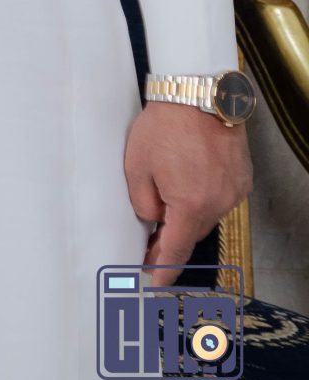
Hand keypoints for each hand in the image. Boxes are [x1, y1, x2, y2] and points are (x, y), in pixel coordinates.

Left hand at [125, 99, 252, 285]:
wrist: (199, 96)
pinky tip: (188, 184)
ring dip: (188, 215)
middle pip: (192, 233)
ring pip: (206, 216)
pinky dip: (203, 198)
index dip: (164, 269)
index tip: (155, 283)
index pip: (176, 249)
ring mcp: (234, 191)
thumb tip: (153, 220)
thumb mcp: (136, 167)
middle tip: (151, 242)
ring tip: (167, 202)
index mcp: (189, 205)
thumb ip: (143, 202)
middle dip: (172, 238)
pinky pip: (219, 199)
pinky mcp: (242, 179)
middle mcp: (218, 203)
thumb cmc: (164, 128)